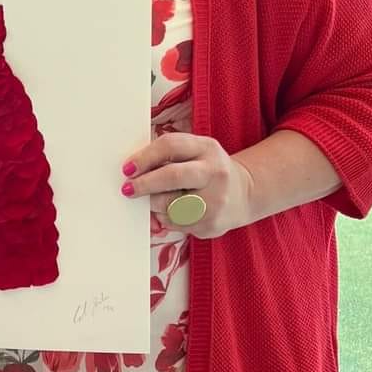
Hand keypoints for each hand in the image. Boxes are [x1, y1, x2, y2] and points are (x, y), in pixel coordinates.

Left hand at [120, 133, 253, 239]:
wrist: (244, 194)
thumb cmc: (208, 170)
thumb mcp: (196, 152)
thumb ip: (168, 154)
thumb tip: (132, 169)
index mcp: (207, 148)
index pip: (171, 146)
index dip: (144, 157)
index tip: (127, 168)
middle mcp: (215, 173)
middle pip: (172, 176)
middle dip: (145, 184)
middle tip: (128, 189)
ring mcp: (216, 201)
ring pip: (170, 205)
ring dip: (154, 204)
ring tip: (155, 200)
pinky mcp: (212, 225)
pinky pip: (176, 224)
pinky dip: (166, 218)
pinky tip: (173, 211)